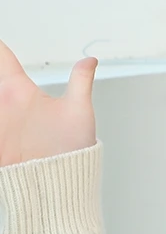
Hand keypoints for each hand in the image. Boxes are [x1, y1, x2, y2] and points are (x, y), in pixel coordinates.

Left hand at [0, 39, 97, 166]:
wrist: (52, 189)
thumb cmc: (65, 150)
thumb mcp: (79, 110)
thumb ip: (81, 80)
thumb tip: (88, 60)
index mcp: (16, 91)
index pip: (1, 55)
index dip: (0, 47)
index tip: (1, 45)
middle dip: (2, 77)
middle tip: (9, 81)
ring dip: (3, 102)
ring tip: (14, 110)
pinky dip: (2, 123)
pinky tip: (9, 126)